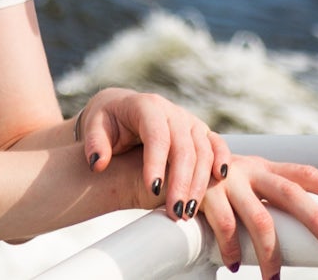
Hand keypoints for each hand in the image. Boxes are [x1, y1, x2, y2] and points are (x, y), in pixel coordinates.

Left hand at [78, 88, 229, 218]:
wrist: (122, 109)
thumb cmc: (108, 121)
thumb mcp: (95, 127)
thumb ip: (95, 143)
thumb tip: (98, 163)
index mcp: (147, 106)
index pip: (156, 135)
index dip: (156, 162)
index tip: (152, 189)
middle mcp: (173, 112)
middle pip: (184, 147)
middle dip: (181, 181)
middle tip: (175, 211)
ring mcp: (189, 121)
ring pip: (203, 150)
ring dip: (200, 182)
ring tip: (188, 211)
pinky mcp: (200, 132)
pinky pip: (216, 144)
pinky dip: (222, 160)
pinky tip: (220, 180)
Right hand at [198, 155, 317, 278]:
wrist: (154, 169)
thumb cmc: (202, 188)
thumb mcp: (236, 189)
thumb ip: (258, 204)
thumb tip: (288, 237)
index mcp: (261, 168)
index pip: (303, 173)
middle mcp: (247, 170)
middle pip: (291, 192)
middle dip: (315, 216)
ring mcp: (226, 181)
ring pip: (260, 219)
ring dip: (271, 254)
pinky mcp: (203, 194)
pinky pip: (225, 227)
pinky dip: (232, 250)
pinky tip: (235, 264)